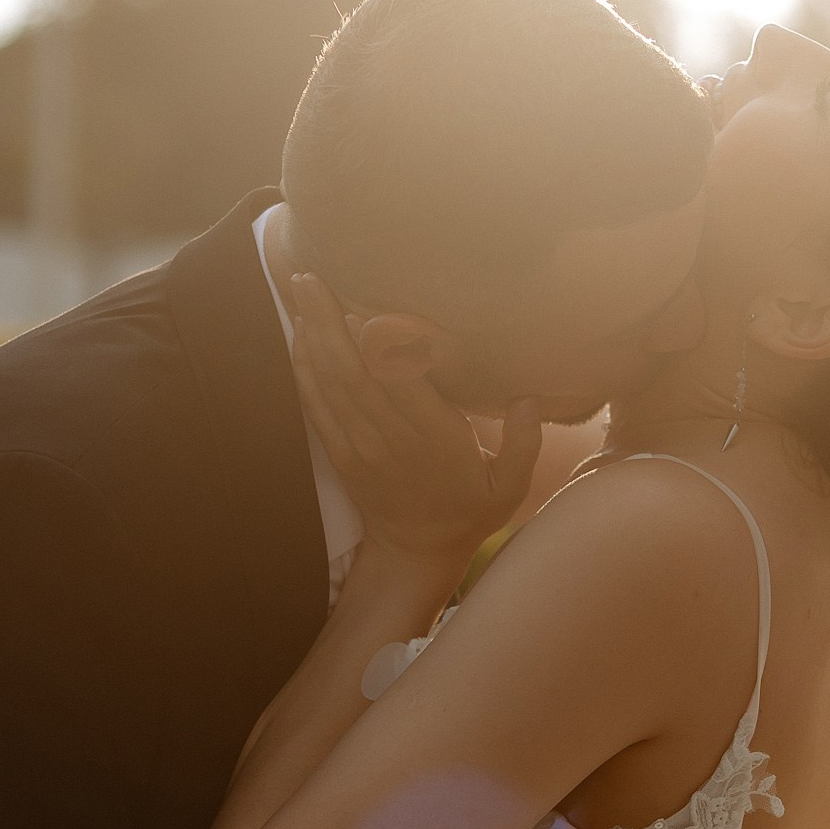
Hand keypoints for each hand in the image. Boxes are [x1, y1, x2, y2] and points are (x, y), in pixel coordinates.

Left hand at [288, 273, 541, 566]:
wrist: (417, 552)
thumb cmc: (469, 511)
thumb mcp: (511, 487)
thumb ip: (526, 443)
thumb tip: (530, 399)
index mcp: (439, 441)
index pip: (405, 386)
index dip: (383, 348)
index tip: (367, 309)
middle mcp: (394, 440)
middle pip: (358, 375)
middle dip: (332, 322)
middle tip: (313, 275)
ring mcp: (362, 447)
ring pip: (332, 384)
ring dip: (313, 335)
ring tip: (300, 287)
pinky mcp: (341, 453)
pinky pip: (316, 406)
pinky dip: (304, 369)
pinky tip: (299, 334)